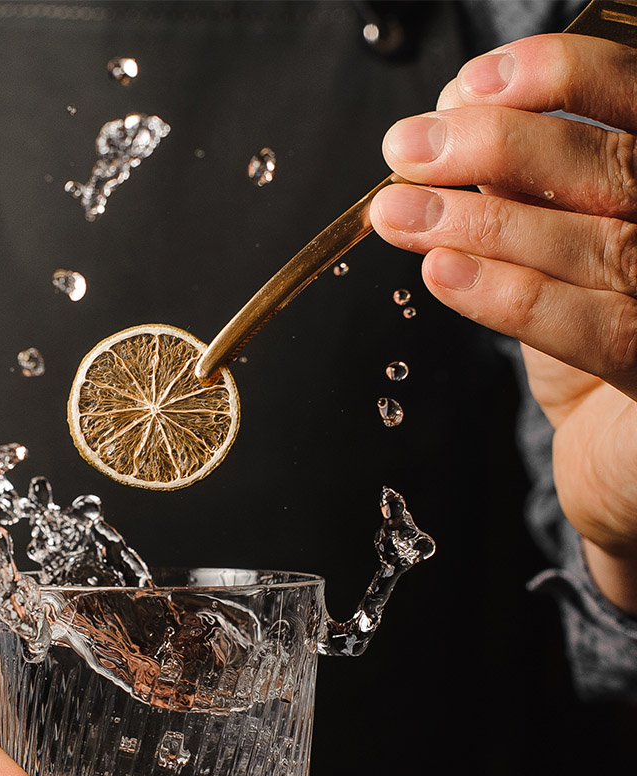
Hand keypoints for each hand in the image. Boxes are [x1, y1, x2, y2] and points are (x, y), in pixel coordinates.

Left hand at [369, 33, 636, 612]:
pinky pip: (594, 330)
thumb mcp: (559, 247)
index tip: (467, 84)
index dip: (563, 76)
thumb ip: (527, 190)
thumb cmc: (596, 336)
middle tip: (408, 147)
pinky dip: (510, 296)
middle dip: (500, 146)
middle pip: (618, 167)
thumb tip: (454, 121)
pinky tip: (440, 273)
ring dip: (482, 223)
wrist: (624, 461)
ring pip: (598, 245)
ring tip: (398, 212)